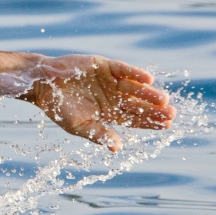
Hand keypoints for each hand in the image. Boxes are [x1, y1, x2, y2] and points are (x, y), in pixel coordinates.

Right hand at [27, 55, 175, 150]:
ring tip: (164, 100)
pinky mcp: (105, 65)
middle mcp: (114, 97)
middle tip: (172, 115)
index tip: (167, 126)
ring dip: (148, 93)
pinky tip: (148, 79)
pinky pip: (123, 70)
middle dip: (155, 110)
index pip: (135, 119)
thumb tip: (116, 148)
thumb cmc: (59, 108)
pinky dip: (135, 74)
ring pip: (135, 88)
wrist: (43, 84)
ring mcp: (110, 80)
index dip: (151, 122)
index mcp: (110, 113)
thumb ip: (98, 135)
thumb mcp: (79, 126)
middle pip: (139, 104)